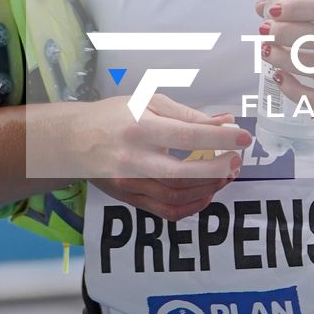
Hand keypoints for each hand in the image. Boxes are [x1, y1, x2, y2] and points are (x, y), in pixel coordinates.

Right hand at [56, 92, 251, 222]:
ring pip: (176, 196)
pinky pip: (165, 211)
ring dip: (207, 188)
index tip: (242, 137)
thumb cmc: (112, 116)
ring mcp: (130, 183)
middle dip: (216, 170)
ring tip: (224, 175)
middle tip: (235, 161)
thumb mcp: (147, 102)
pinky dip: (191, 206)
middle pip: (182, 174)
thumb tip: (225, 123)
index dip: (218, 138)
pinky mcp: (129, 199)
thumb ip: (188, 114)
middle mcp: (133, 158)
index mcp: (139, 126)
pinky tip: (205, 193)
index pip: (186, 135)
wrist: (71, 141)